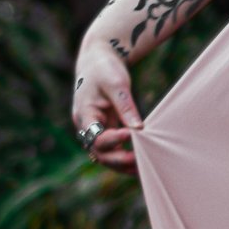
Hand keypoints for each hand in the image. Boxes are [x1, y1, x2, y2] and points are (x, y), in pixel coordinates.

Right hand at [71, 28, 142, 170]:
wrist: (99, 58)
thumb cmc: (105, 68)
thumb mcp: (116, 83)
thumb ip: (125, 106)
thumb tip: (138, 129)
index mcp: (84, 113)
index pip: (95, 136)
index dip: (112, 140)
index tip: (130, 135)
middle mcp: (87, 125)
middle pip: (98, 152)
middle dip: (118, 159)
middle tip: (139, 161)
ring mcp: (95, 128)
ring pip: (106, 154)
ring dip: (122, 164)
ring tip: (144, 169)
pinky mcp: (106, 128)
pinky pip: (114, 148)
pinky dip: (125, 156)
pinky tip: (142, 162)